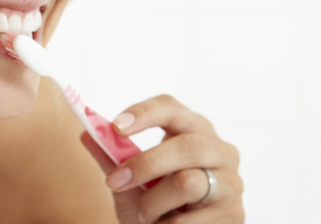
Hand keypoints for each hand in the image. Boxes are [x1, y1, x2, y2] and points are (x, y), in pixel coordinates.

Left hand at [80, 95, 243, 222]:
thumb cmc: (155, 204)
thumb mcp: (130, 182)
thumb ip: (112, 158)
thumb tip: (86, 132)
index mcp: (193, 130)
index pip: (173, 108)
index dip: (145, 113)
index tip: (115, 127)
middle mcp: (220, 151)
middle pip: (187, 146)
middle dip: (144, 164)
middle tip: (115, 182)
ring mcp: (232, 183)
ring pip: (188, 183)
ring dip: (154, 202)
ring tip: (145, 214)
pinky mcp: (235, 215)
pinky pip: (191, 219)